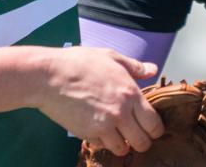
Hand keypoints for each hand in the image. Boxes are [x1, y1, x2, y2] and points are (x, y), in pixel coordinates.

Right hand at [37, 46, 164, 155]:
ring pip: (123, 149)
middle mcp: (120, 113)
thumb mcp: (110, 57)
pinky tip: (99, 129)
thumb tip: (153, 69)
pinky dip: (103, 141)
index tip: (151, 127)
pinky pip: (102, 146)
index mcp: (130, 93)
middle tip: (137, 134)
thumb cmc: (79, 63)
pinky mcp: (87, 134)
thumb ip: (134, 66)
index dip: (156, 129)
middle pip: (143, 142)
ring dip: (123, 143)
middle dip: (142, 141)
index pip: (154, 123)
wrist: (50, 77)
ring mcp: (103, 126)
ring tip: (118, 133)